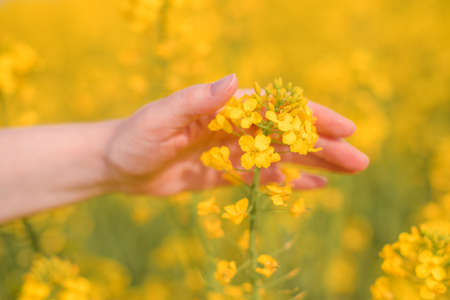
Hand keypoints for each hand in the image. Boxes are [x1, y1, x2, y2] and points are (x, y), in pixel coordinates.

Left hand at [104, 74, 368, 195]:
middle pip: (288, 135)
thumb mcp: (160, 117)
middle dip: (324, 145)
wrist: (115, 165)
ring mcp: (232, 152)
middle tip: (360, 160)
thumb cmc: (133, 138)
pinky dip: (287, 182)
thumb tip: (233, 80)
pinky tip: (314, 187)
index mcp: (224, 108)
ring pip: (282, 157)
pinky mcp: (225, 174)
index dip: (312, 118)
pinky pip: (262, 178)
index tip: (344, 127)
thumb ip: (195, 100)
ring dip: (315, 164)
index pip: (277, 110)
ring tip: (348, 172)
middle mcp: (234, 127)